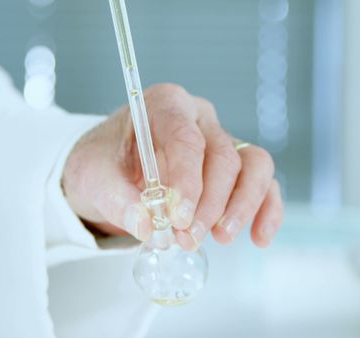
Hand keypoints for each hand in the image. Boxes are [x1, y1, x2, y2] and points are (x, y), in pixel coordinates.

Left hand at [62, 83, 282, 249]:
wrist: (111, 170)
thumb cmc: (104, 164)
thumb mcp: (93, 177)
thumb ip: (115, 199)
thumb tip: (146, 225)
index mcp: (165, 105)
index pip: (186, 138)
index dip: (187, 179)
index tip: (178, 216)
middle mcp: (200, 118)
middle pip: (223, 156)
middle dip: (210, 203)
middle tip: (187, 237)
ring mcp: (224, 140)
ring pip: (254, 166)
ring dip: (242, 206)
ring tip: (221, 238)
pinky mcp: (238, 168)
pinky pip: (264, 185)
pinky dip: (267, 211)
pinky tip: (259, 238)